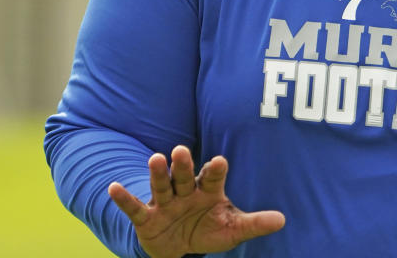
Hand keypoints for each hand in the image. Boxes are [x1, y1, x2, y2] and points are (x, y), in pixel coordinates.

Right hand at [108, 145, 284, 257]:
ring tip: (155, 158)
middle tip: (181, 150)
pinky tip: (113, 187)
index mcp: (208, 191)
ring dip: (157, 173)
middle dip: (184, 165)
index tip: (221, 160)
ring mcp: (165, 203)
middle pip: (185, 176)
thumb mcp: (232, 229)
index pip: (213, 177)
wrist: (180, 247)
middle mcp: (186, 192)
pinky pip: (135, 208)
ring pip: (161, 185)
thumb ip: (254, 223)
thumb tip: (283, 220)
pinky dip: (124, 199)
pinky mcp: (147, 218)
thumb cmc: (209, 230)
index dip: (216, 169)